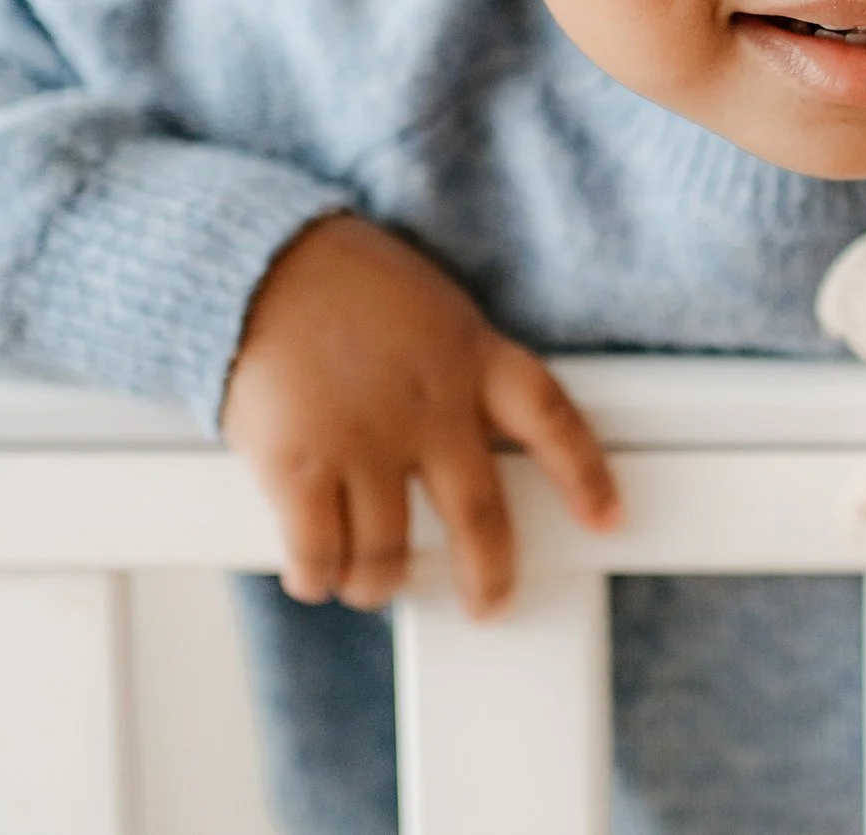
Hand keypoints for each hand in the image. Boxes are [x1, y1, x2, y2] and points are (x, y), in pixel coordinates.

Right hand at [220, 214, 620, 616]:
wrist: (257, 262)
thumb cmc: (344, 282)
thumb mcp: (433, 309)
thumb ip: (460, 369)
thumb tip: (467, 434)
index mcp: (471, 357)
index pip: (552, 420)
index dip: (585, 475)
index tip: (609, 516)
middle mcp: (430, 408)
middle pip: (480, 514)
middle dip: (490, 573)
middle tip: (490, 602)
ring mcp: (366, 441)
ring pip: (388, 550)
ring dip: (381, 581)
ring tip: (374, 584)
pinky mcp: (301, 465)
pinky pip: (318, 551)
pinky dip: (319, 577)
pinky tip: (318, 577)